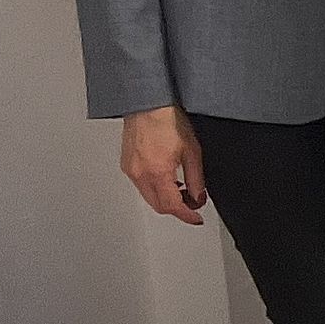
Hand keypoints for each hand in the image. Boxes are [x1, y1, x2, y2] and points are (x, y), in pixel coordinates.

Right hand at [120, 105, 204, 223]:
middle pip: (158, 205)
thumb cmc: (168, 121)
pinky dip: (155, 188)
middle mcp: (139, 173)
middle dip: (177, 208)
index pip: (172, 206)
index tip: (196, 218)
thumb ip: (196, 179)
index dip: (187, 215)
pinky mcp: (126, 163)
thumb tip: (198, 197)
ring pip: (148, 196)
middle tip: (192, 204)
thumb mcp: (192, 152)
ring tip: (182, 189)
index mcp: (156, 172)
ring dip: (165, 198)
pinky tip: (167, 179)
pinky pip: (140, 185)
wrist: (148, 105)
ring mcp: (130, 169)